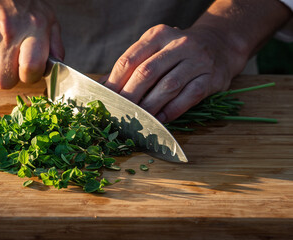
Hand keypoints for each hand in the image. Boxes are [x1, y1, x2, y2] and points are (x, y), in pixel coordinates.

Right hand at [0, 0, 63, 88]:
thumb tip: (56, 67)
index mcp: (34, 28)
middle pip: (5, 81)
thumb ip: (55, 45)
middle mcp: (8, 33)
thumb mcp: (47, 17)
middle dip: (10, 76)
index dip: (30, 76)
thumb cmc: (22, 3)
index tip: (30, 70)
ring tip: (0, 48)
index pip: (30, 69)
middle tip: (13, 63)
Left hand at [103, 24, 246, 122]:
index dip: (115, 82)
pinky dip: (172, 110)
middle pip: (146, 72)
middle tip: (120, 113)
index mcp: (157, 35)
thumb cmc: (178, 51)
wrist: (221, 44)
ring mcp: (197, 60)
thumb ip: (133, 64)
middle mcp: (178, 44)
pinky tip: (161, 119)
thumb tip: (105, 86)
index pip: (130, 59)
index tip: (107, 99)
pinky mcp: (212, 77)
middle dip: (130, 96)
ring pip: (168, 86)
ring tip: (138, 119)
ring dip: (150, 106)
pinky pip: (189, 97)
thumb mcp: (155, 48)